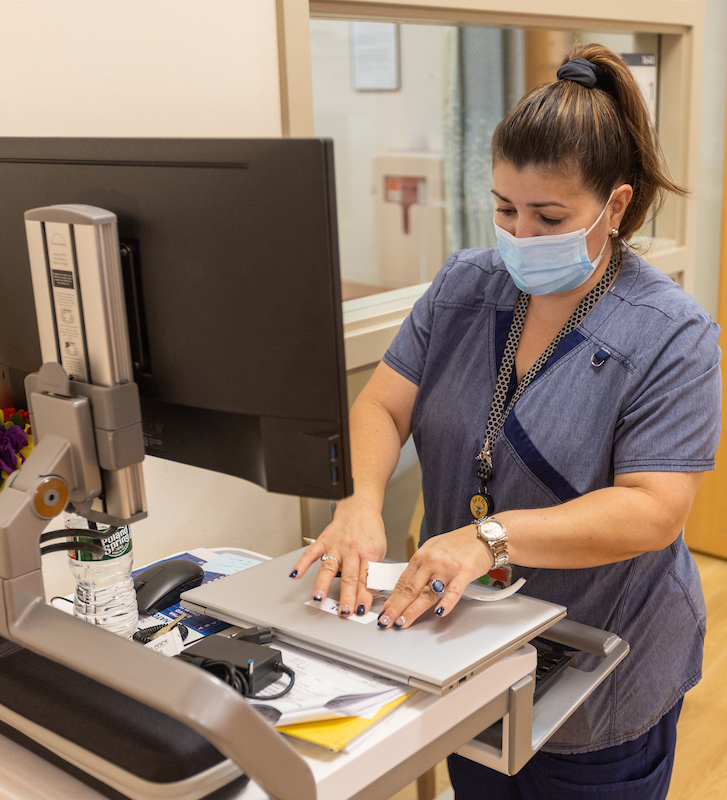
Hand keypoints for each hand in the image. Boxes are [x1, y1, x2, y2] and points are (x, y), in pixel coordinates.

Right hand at [289, 499, 386, 616]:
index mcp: (368, 552)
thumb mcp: (380, 550)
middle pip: (349, 577)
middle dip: (347, 596)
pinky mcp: (323, 541)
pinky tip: (296, 574)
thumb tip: (369, 593)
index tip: (360, 610)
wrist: (359, 507)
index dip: (363, 597)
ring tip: (318, 598)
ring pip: (329, 567)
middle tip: (344, 612)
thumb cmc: (370, 530)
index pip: (366, 580)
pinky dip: (302, 564)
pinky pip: (311, 553)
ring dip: (323, 584)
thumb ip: (373, 570)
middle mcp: (351, 550)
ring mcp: (336, 545)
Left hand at [377, 524, 492, 628]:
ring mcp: (447, 567)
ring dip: (413, 610)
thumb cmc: (459, 544)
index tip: (384, 611)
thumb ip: (421, 566)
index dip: (392, 599)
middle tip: (386, 621)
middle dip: (396, 607)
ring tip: (403, 621)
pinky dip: (446, 603)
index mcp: (421, 556)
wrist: (483, 535)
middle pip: (410, 589)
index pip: (402, 581)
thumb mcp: (433, 549)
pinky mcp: (464, 572)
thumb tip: (408, 584)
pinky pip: (454, 590)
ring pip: (427, 592)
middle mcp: (431, 561)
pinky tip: (440, 612)